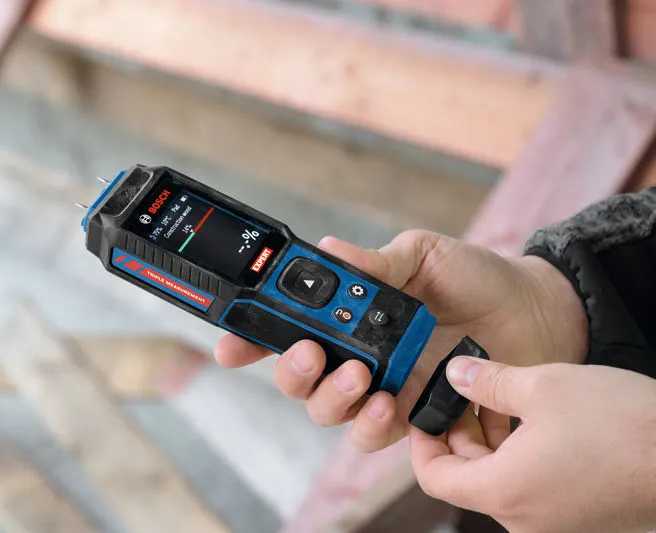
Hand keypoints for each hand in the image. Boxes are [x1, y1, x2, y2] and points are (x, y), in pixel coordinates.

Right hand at [214, 231, 588, 451]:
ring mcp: (382, 388)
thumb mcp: (425, 256)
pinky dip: (373, 425)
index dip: (251, 338)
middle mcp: (356, 353)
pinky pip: (375, 436)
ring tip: (361, 378)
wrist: (536, 312)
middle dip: (292, 371)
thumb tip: (330, 250)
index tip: (231, 343)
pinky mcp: (414, 417)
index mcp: (349, 314)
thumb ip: (379, 261)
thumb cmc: (477, 278)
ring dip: (331, 400)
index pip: (288, 328)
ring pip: (328, 413)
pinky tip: (394, 403)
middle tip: (313, 353)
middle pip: (297, 379)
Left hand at [411, 358, 655, 532]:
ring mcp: (554, 525)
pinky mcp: (579, 519)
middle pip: (465, 479)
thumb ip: (488, 381)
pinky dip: (519, 459)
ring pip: (499, 483)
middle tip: (464, 395)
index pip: (433, 478)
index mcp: (504, 492)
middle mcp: (523, 520)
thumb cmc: (623, 424)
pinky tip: (534, 423)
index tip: (426, 411)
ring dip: (490, 444)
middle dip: (458, 435)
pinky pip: (531, 490)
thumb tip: (454, 373)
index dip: (421, 442)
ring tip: (500, 399)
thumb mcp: (545, 386)